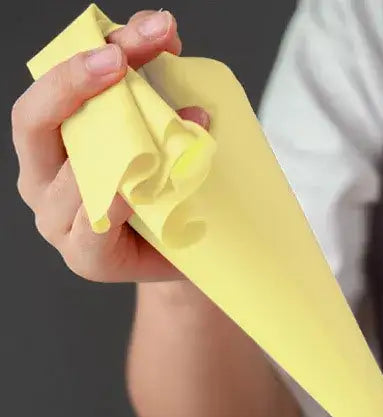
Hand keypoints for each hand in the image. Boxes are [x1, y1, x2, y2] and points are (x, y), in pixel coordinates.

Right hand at [12, 10, 209, 282]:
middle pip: (35, 121)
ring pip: (68, 174)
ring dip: (124, 145)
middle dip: (77, 82)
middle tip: (124, 59)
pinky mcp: (85, 258)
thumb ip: (151, 88)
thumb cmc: (166, 191)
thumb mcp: (157, 132)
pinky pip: (92, 227)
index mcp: (46, 141)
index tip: (147, 32)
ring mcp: (57, 220)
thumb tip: (165, 33)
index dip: (86, 55)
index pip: (49, 89)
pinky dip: (113, 203)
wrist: (188, 253)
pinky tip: (131, 187)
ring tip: (183, 126)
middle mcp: (39, 177)